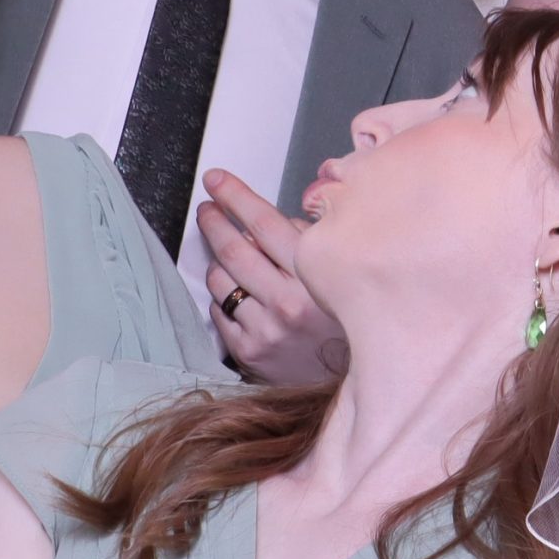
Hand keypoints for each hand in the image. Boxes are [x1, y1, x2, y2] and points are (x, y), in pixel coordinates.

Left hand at [198, 170, 346, 383]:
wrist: (351, 377)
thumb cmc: (347, 317)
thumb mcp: (339, 270)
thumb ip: (305, 240)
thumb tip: (262, 223)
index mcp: (314, 274)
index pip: (265, 223)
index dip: (236, 197)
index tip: (216, 181)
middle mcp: (288, 301)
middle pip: (234, 248)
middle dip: (215, 221)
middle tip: (207, 208)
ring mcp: (266, 328)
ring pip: (221, 280)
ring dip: (220, 262)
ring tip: (232, 259)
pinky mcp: (250, 351)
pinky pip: (220, 312)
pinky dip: (225, 297)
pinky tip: (241, 295)